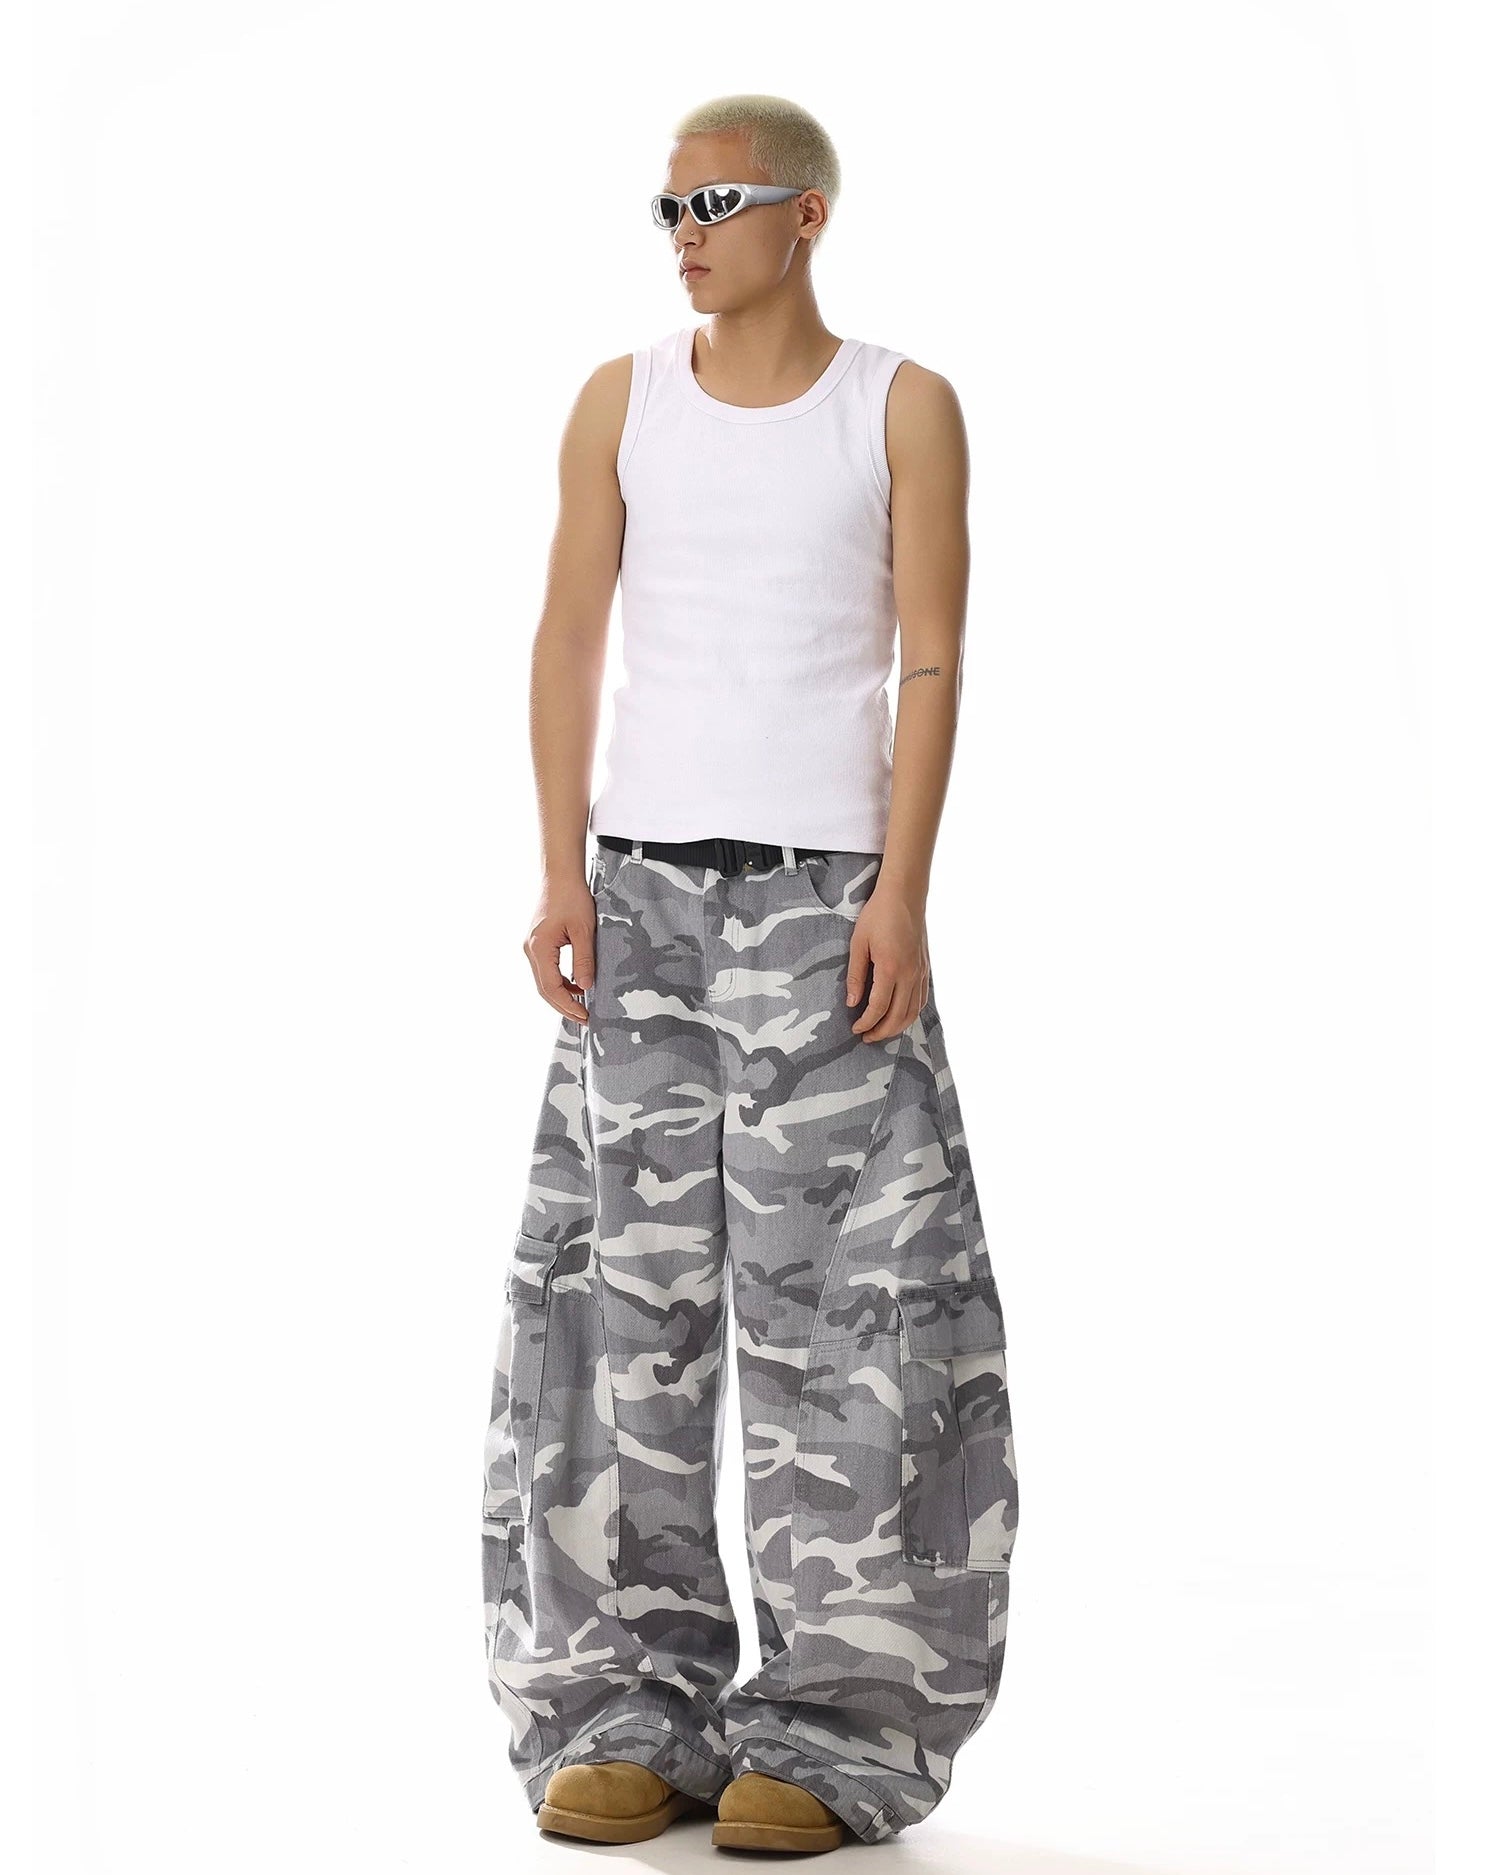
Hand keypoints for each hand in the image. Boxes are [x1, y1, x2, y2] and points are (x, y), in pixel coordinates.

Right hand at [523, 869, 596, 1024]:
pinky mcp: (537, 943)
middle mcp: (530, 950)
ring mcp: (531, 947)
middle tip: (585, 1019)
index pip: (551, 988)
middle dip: (564, 1006)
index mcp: (539, 949)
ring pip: (544, 981)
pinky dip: (559, 982)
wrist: (559, 876)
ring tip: (582, 1006)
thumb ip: (584, 960)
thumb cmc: (572, 898)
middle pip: (544, 989)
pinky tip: (575, 986)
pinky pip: (546, 970)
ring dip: (562, 995)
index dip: (568, 1005)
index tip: (585, 1016)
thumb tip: (585, 988)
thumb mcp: (584, 930)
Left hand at [846, 882, 930, 1040]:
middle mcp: (909, 974)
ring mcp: (920, 972)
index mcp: (890, 968)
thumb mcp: (858, 943)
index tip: (856, 1029)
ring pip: (913, 1011)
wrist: (904, 895)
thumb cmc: (878, 915)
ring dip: (898, 1026)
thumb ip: (856, 975)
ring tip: (882, 1031)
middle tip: (867, 1037)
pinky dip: (911, 1013)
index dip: (866, 1023)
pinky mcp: (925, 968)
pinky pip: (921, 999)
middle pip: (898, 1016)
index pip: (879, 1008)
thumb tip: (852, 1002)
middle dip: (882, 1032)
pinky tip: (900, 1015)